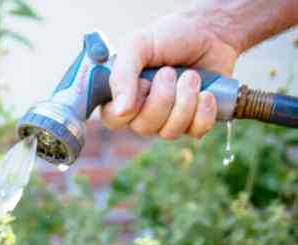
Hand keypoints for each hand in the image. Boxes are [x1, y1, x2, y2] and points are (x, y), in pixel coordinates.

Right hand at [101, 10, 239, 139]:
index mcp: (122, 95)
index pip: (113, 119)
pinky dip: (204, 111)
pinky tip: (206, 93)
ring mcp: (167, 120)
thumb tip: (120, 111)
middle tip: (170, 72)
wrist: (210, 33)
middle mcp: (142, 112)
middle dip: (163, 97)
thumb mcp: (138, 45)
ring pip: (170, 132)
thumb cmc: (169, 37)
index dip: (129, 107)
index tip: (143, 83)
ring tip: (192, 76)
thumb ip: (122, 75)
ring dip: (185, 100)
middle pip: (144, 127)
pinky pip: (195, 131)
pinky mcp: (193, 123)